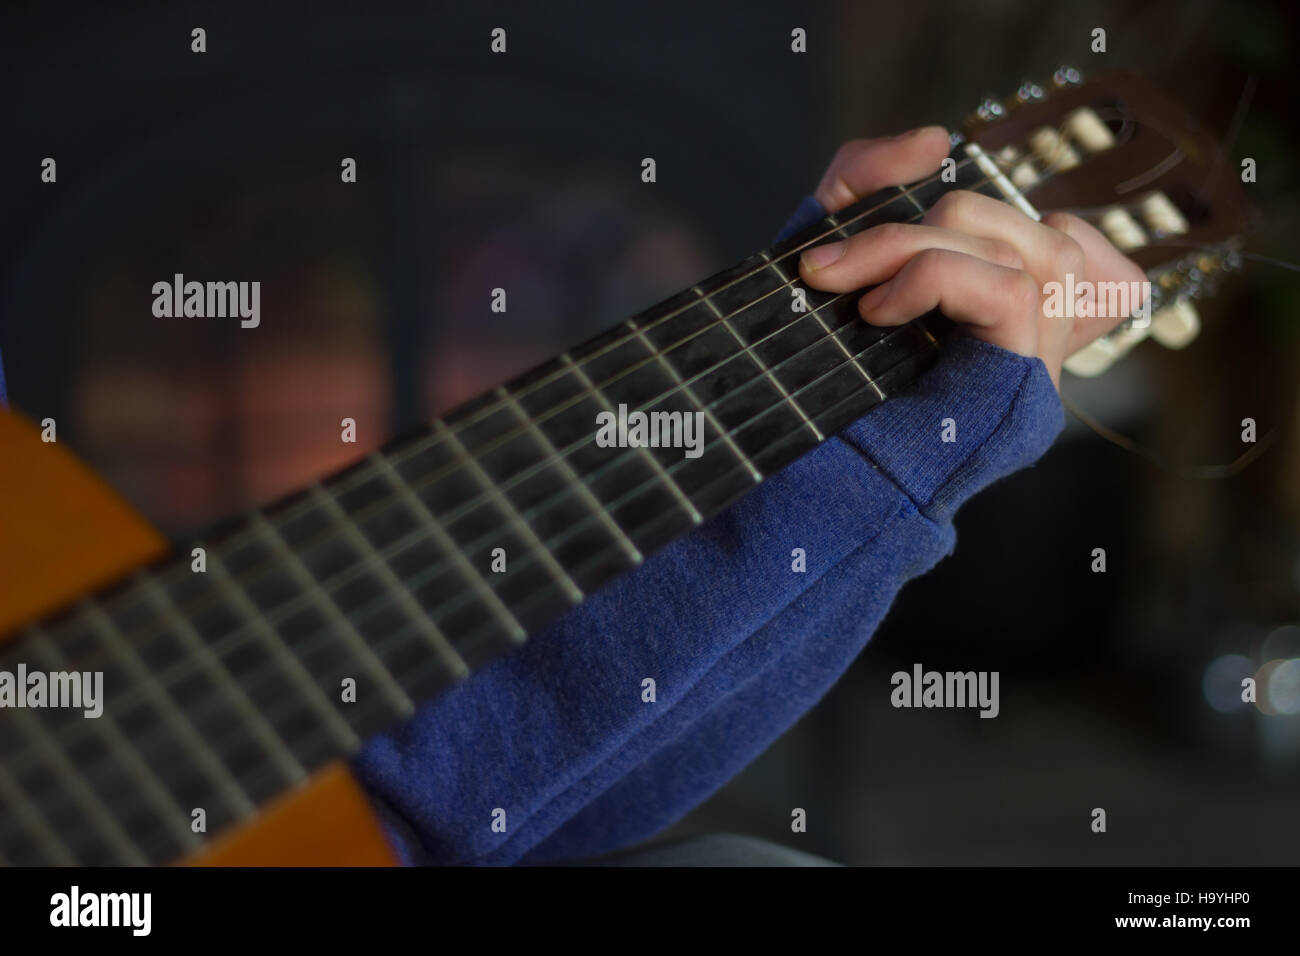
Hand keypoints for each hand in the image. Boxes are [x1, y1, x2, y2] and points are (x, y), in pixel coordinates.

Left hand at [797, 126, 1147, 389]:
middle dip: (914, 224)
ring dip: (916, 246)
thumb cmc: (813, 381)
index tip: (895, 228)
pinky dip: (932, 276)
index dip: (987, 207)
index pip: (1060, 236)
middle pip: (1029, 230)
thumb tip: (937, 138)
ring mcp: (1041, 364)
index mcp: (1004, 317)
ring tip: (843, 284)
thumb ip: (868, 182)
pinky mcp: (1025, 379)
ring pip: (1025, 249)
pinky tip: (876, 310)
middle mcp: (1038, 341)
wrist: (799, 484)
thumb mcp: (832, 254)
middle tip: (824, 267)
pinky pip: (1008, 288)